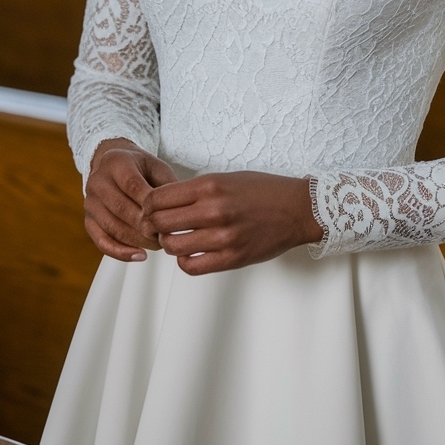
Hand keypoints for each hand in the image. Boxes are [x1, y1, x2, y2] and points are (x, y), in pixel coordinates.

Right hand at [85, 139, 177, 261]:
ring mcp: (90, 202)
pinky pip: (102, 242)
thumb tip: (177, 211)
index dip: (150, 204)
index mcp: (116, 162)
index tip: (168, 217)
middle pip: (121, 209)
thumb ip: (167, 185)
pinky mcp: (88, 221)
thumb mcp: (157, 167)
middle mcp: (98, 181)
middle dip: (146, 226)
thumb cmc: (140, 168)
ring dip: (138, 241)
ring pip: (113, 227)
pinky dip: (121, 252)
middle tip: (166, 236)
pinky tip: (139, 256)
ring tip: (158, 245)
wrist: (113, 165)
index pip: (132, 185)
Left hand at [142, 170, 324, 275]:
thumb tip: (164, 203)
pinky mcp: (232, 258)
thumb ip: (196, 190)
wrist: (297, 209)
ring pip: (173, 246)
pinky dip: (184, 261)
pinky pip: (192, 266)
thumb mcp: (226, 178)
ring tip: (175, 239)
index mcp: (210, 185)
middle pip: (160, 222)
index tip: (149, 208)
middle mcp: (214, 210)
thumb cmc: (262, 190)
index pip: (158, 198)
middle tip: (155, 226)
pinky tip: (190, 253)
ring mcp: (223, 237)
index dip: (147, 205)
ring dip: (168, 243)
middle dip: (151, 225)